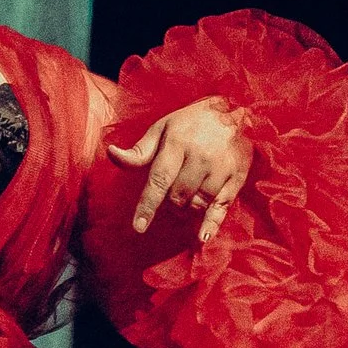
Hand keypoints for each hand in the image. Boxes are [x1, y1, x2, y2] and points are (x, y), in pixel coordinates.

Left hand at [108, 96, 254, 243]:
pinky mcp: (237, 177)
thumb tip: (111, 153)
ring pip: (196, 204)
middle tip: (173, 188)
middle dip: (170, 201)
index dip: (148, 206)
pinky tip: (202, 237)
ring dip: (187, 207)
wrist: (236, 110)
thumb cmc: (191, 123)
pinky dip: (210, 225)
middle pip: (177, 197)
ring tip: (188, 193)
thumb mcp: (163, 129)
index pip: (159, 180)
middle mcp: (200, 156)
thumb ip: (140, 150)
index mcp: (178, 143)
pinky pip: (221, 208)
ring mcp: (220, 168)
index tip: (138, 227)